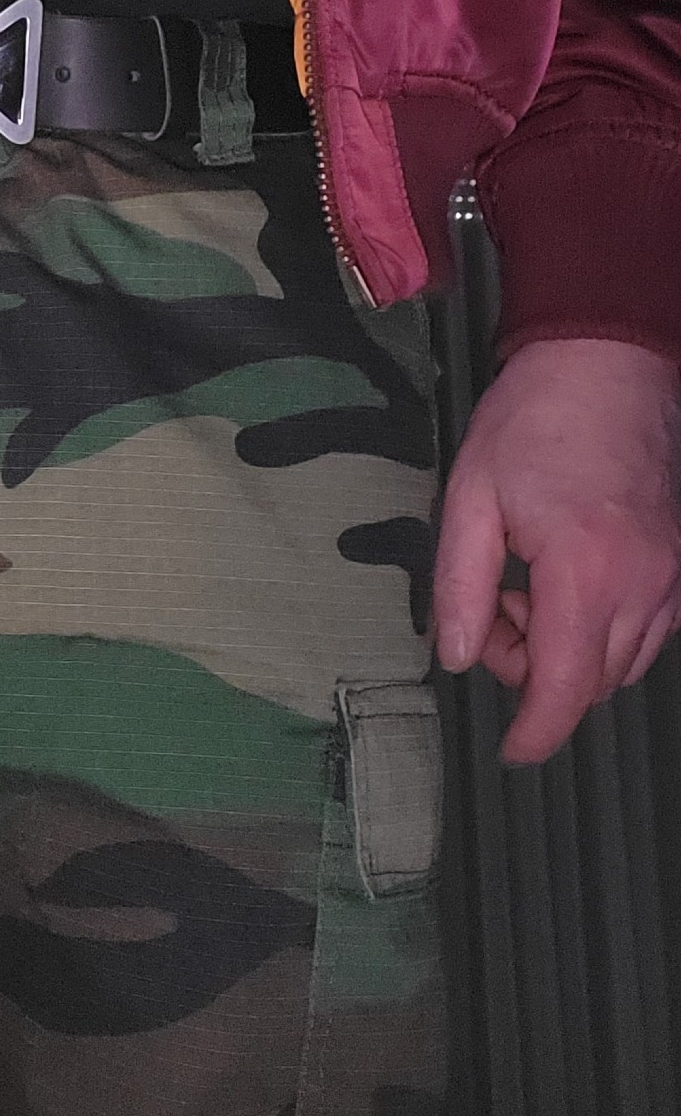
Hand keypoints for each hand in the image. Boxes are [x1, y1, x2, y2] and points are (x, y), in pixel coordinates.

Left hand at [433, 337, 680, 763]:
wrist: (604, 364)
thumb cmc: (532, 421)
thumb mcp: (470, 497)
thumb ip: (460, 585)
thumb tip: (456, 658)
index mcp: (584, 569)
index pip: (567, 685)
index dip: (537, 730)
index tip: (512, 750)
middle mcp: (643, 583)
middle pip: (592, 680)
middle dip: (533, 670)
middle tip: (491, 603)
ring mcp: (671, 576)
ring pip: (623, 661)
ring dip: (567, 649)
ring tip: (523, 583)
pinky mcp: (679, 564)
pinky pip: (645, 629)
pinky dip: (600, 627)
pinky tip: (562, 577)